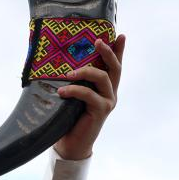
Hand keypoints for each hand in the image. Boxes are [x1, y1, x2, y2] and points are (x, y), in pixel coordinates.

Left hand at [53, 35, 124, 159]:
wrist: (70, 144)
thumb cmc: (68, 117)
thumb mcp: (71, 95)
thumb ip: (73, 81)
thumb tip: (57, 63)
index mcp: (104, 88)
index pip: (114, 66)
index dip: (119, 51)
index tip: (120, 35)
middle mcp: (110, 93)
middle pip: (114, 68)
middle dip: (108, 52)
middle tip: (98, 42)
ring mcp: (107, 102)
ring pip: (103, 78)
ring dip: (85, 71)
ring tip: (68, 74)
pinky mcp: (101, 111)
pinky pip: (89, 94)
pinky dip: (75, 90)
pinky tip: (62, 92)